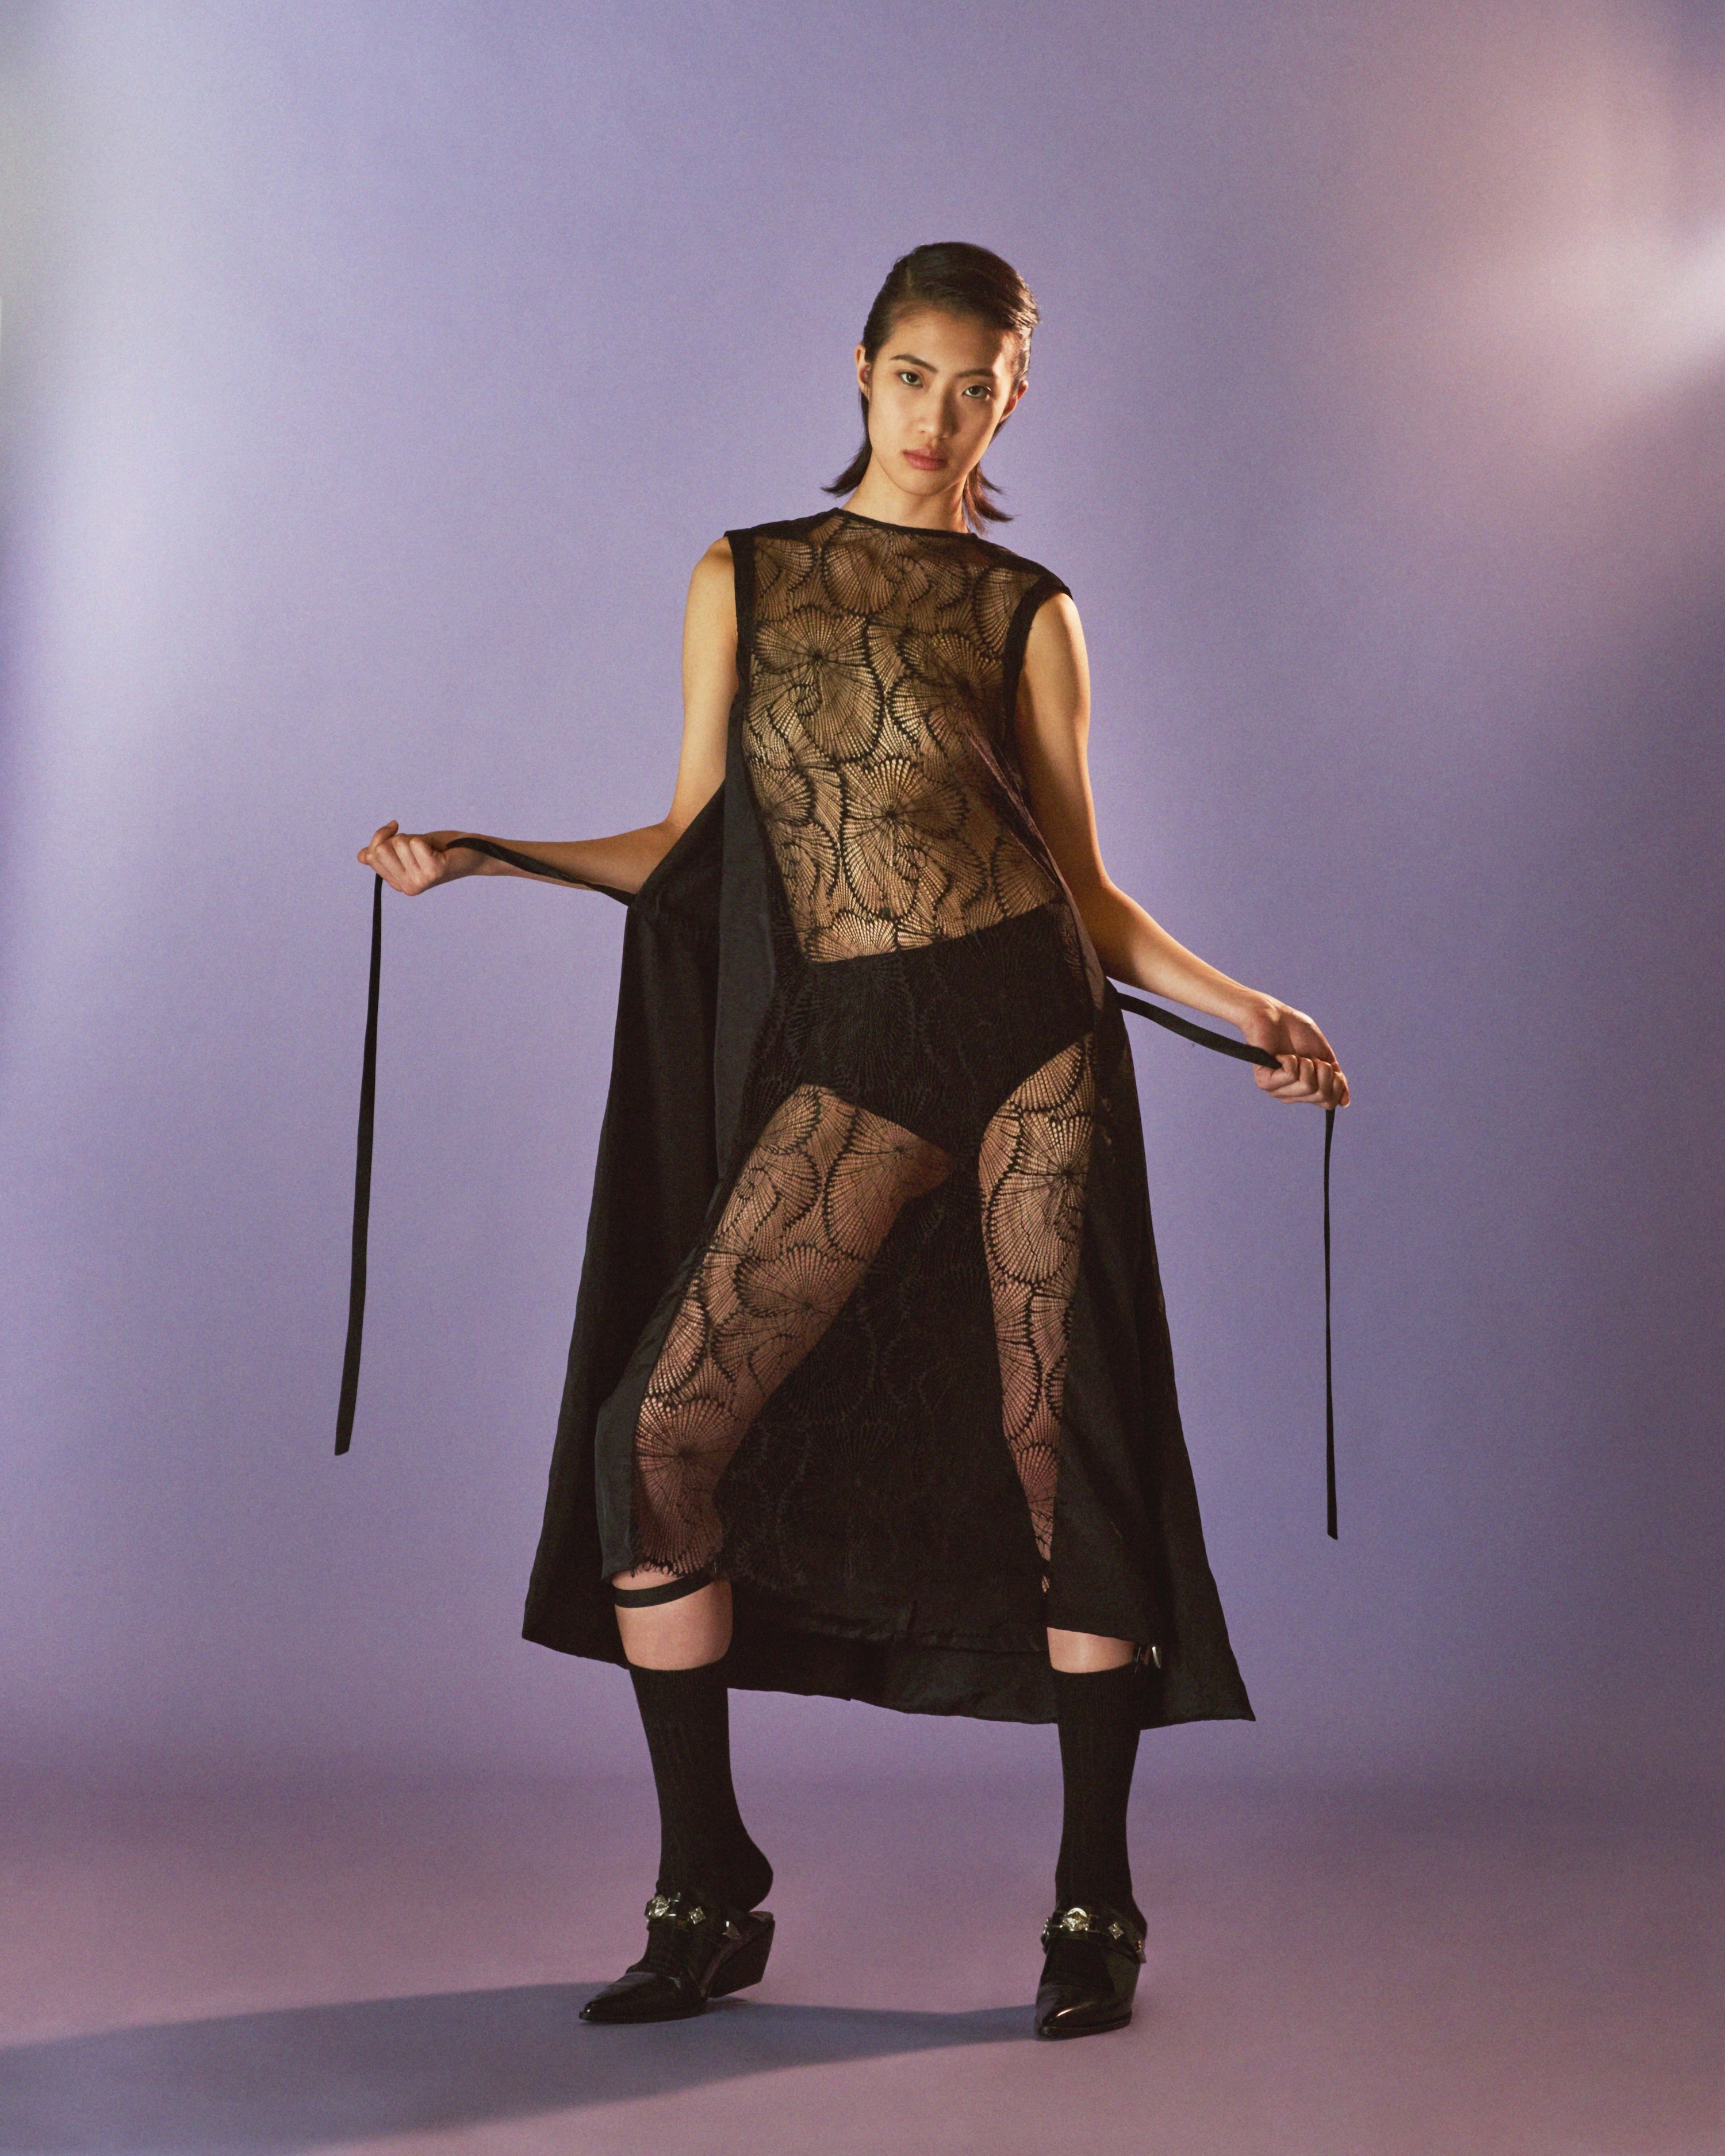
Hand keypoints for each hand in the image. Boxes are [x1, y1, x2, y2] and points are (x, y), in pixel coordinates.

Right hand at [356, 822, 475, 895]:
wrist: (472, 851)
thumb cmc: (439, 848)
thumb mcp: (405, 847)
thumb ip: (385, 851)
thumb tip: (361, 856)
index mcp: (397, 882)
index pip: (370, 854)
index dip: (382, 836)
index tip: (397, 830)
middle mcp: (406, 887)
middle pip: (379, 850)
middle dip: (397, 837)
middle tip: (419, 845)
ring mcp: (419, 882)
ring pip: (398, 843)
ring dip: (415, 839)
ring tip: (431, 849)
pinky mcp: (432, 872)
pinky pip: (415, 844)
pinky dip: (426, 840)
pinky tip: (439, 851)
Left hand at [1241, 999, 1350, 1107]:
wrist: (1274, 1016)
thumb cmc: (1298, 1033)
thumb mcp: (1324, 1057)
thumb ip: (1335, 1080)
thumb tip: (1345, 1102)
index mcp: (1305, 1092)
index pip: (1329, 1102)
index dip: (1336, 1083)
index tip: (1329, 1066)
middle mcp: (1291, 1095)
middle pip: (1322, 1096)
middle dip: (1323, 1070)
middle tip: (1310, 1058)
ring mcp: (1277, 1090)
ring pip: (1308, 1086)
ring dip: (1307, 1063)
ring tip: (1296, 1055)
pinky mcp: (1264, 1082)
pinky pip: (1291, 1075)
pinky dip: (1291, 1060)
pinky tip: (1281, 1055)